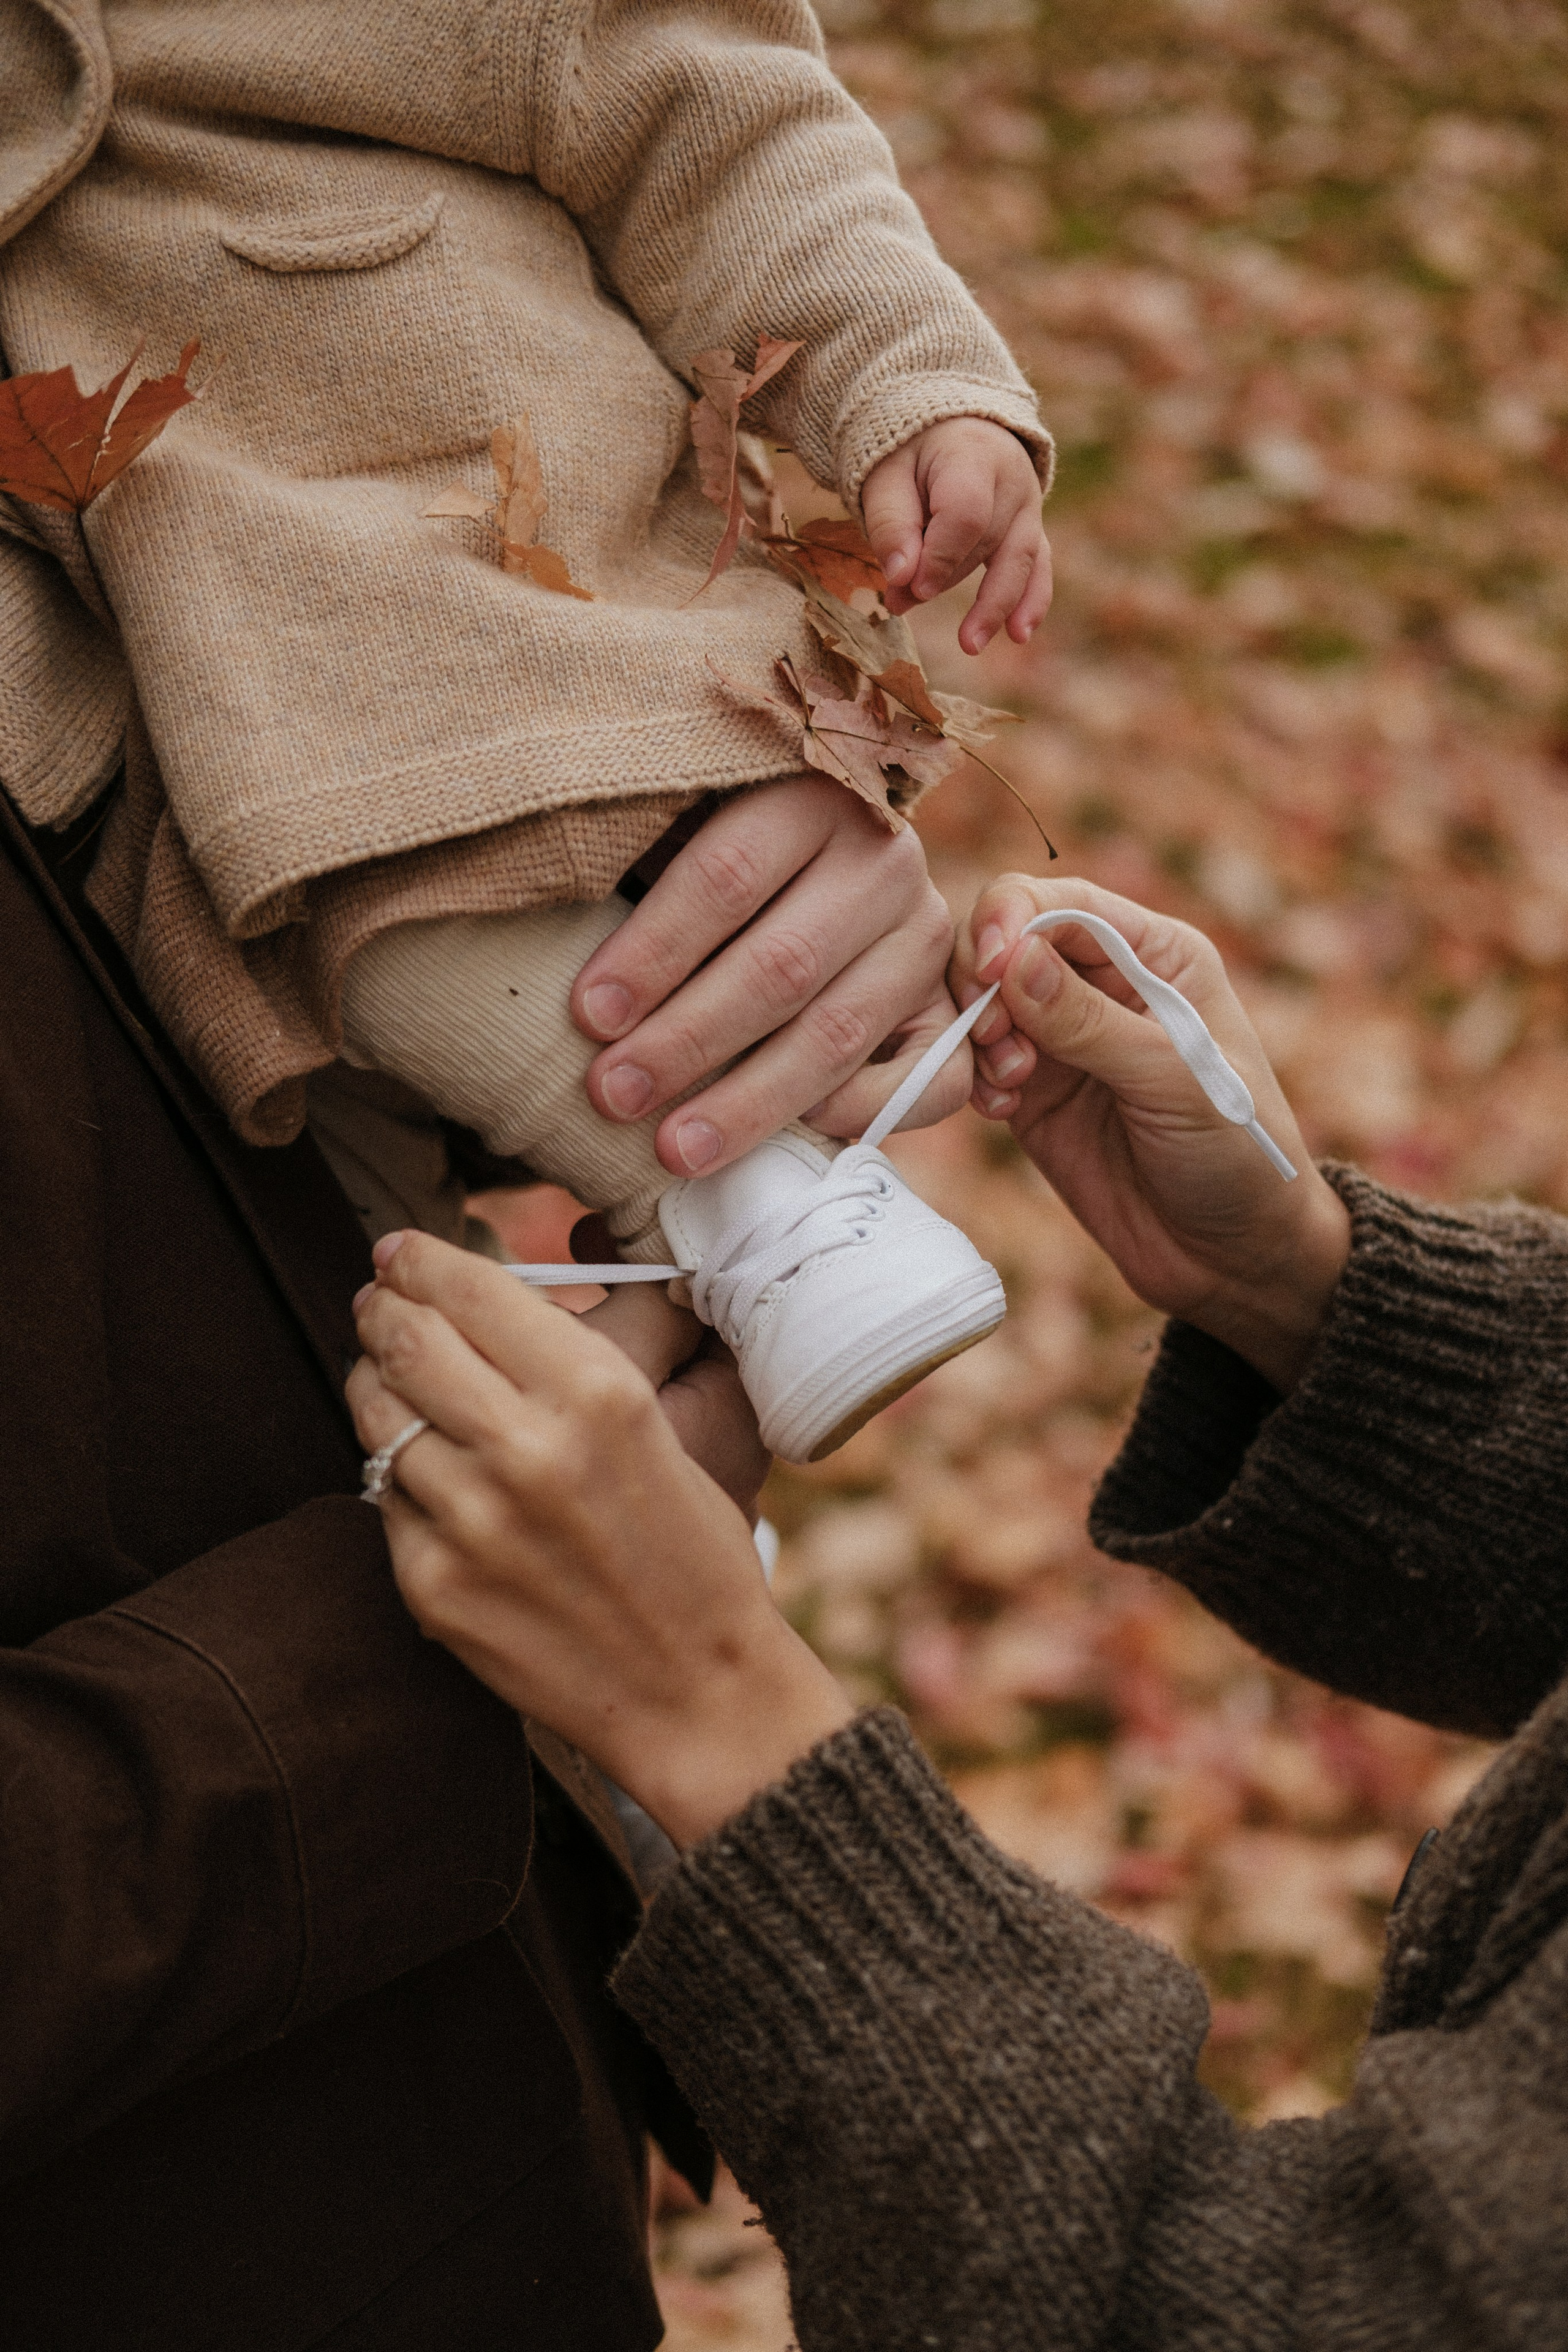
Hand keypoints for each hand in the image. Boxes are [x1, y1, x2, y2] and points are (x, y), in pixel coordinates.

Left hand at [347, 1234, 851, 1846]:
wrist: (696, 1693)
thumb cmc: (691, 1554)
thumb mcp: (659, 1427)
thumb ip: (573, 1359)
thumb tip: (482, 1294)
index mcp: (599, 1393)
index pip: (470, 1291)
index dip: (420, 1260)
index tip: (399, 1251)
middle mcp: (528, 1449)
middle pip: (405, 1339)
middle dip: (379, 1307)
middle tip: (376, 1299)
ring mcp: (471, 1521)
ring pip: (375, 1414)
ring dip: (374, 1384)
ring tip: (390, 1377)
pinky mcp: (433, 1585)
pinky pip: (383, 1498)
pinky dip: (397, 1475)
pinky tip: (427, 1474)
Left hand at [571, 774, 967, 1176]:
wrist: (824, 853)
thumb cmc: (711, 848)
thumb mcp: (679, 825)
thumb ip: (636, 867)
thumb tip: (570, 977)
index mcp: (809, 792)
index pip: (726, 879)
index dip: (654, 954)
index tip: (587, 1016)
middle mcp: (884, 860)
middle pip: (780, 965)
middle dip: (687, 1041)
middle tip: (613, 1096)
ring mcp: (926, 934)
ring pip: (837, 1030)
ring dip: (751, 1101)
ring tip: (674, 1150)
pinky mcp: (947, 1001)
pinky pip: (926, 1075)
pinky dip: (861, 1112)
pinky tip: (795, 1138)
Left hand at [861, 418, 1052, 652]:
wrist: (951, 430)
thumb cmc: (911, 455)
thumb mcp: (886, 477)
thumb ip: (890, 524)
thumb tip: (901, 579)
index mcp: (973, 454)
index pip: (967, 514)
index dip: (940, 556)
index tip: (910, 586)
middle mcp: (1012, 479)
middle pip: (985, 541)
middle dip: (943, 579)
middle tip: (899, 604)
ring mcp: (1029, 506)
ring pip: (1017, 560)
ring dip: (994, 605)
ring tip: (970, 644)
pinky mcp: (1032, 530)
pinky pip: (1040, 567)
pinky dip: (1032, 602)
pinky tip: (1018, 635)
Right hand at [952, 876, 1350, 1392]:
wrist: (1232, 1258)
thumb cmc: (1236, 1155)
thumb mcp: (1174, 1081)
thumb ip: (1090, 1022)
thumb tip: (1010, 961)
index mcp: (1156, 955)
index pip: (1061, 903)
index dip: (1011, 919)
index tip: (992, 969)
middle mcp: (1104, 984)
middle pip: (1005, 940)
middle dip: (983, 979)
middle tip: (997, 1039)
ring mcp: (1062, 1040)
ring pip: (980, 999)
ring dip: (975, 1030)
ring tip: (1009, 1080)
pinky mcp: (1032, 1094)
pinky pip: (976, 1060)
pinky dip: (973, 1074)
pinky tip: (1000, 1108)